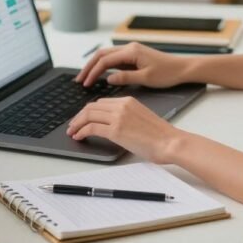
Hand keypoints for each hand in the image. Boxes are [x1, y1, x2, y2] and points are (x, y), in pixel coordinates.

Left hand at [66, 97, 183, 163]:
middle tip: (73, 125)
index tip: (82, 118)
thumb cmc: (161, 135)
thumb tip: (111, 124)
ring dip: (77, 124)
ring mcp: (118, 117)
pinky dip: (81, 132)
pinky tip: (79, 137)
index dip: (88, 111)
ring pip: (88, 115)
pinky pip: (91, 128)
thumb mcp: (141, 118)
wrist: (170, 142)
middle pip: (91, 107)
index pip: (101, 102)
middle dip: (79, 116)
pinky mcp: (116, 130)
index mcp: (128, 100)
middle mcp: (122, 105)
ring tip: (72, 132)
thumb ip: (126, 116)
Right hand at [75, 42, 188, 87]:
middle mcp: (130, 48)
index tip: (85, 83)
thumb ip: (126, 78)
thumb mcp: (146, 78)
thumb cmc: (168, 73)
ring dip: (95, 66)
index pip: (105, 60)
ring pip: (107, 56)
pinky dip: (104, 66)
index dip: (93, 72)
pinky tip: (99, 75)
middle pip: (102, 55)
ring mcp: (131, 51)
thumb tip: (108, 79)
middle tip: (79, 80)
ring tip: (85, 78)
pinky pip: (115, 60)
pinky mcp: (134, 56)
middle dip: (89, 67)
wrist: (183, 68)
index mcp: (132, 51)